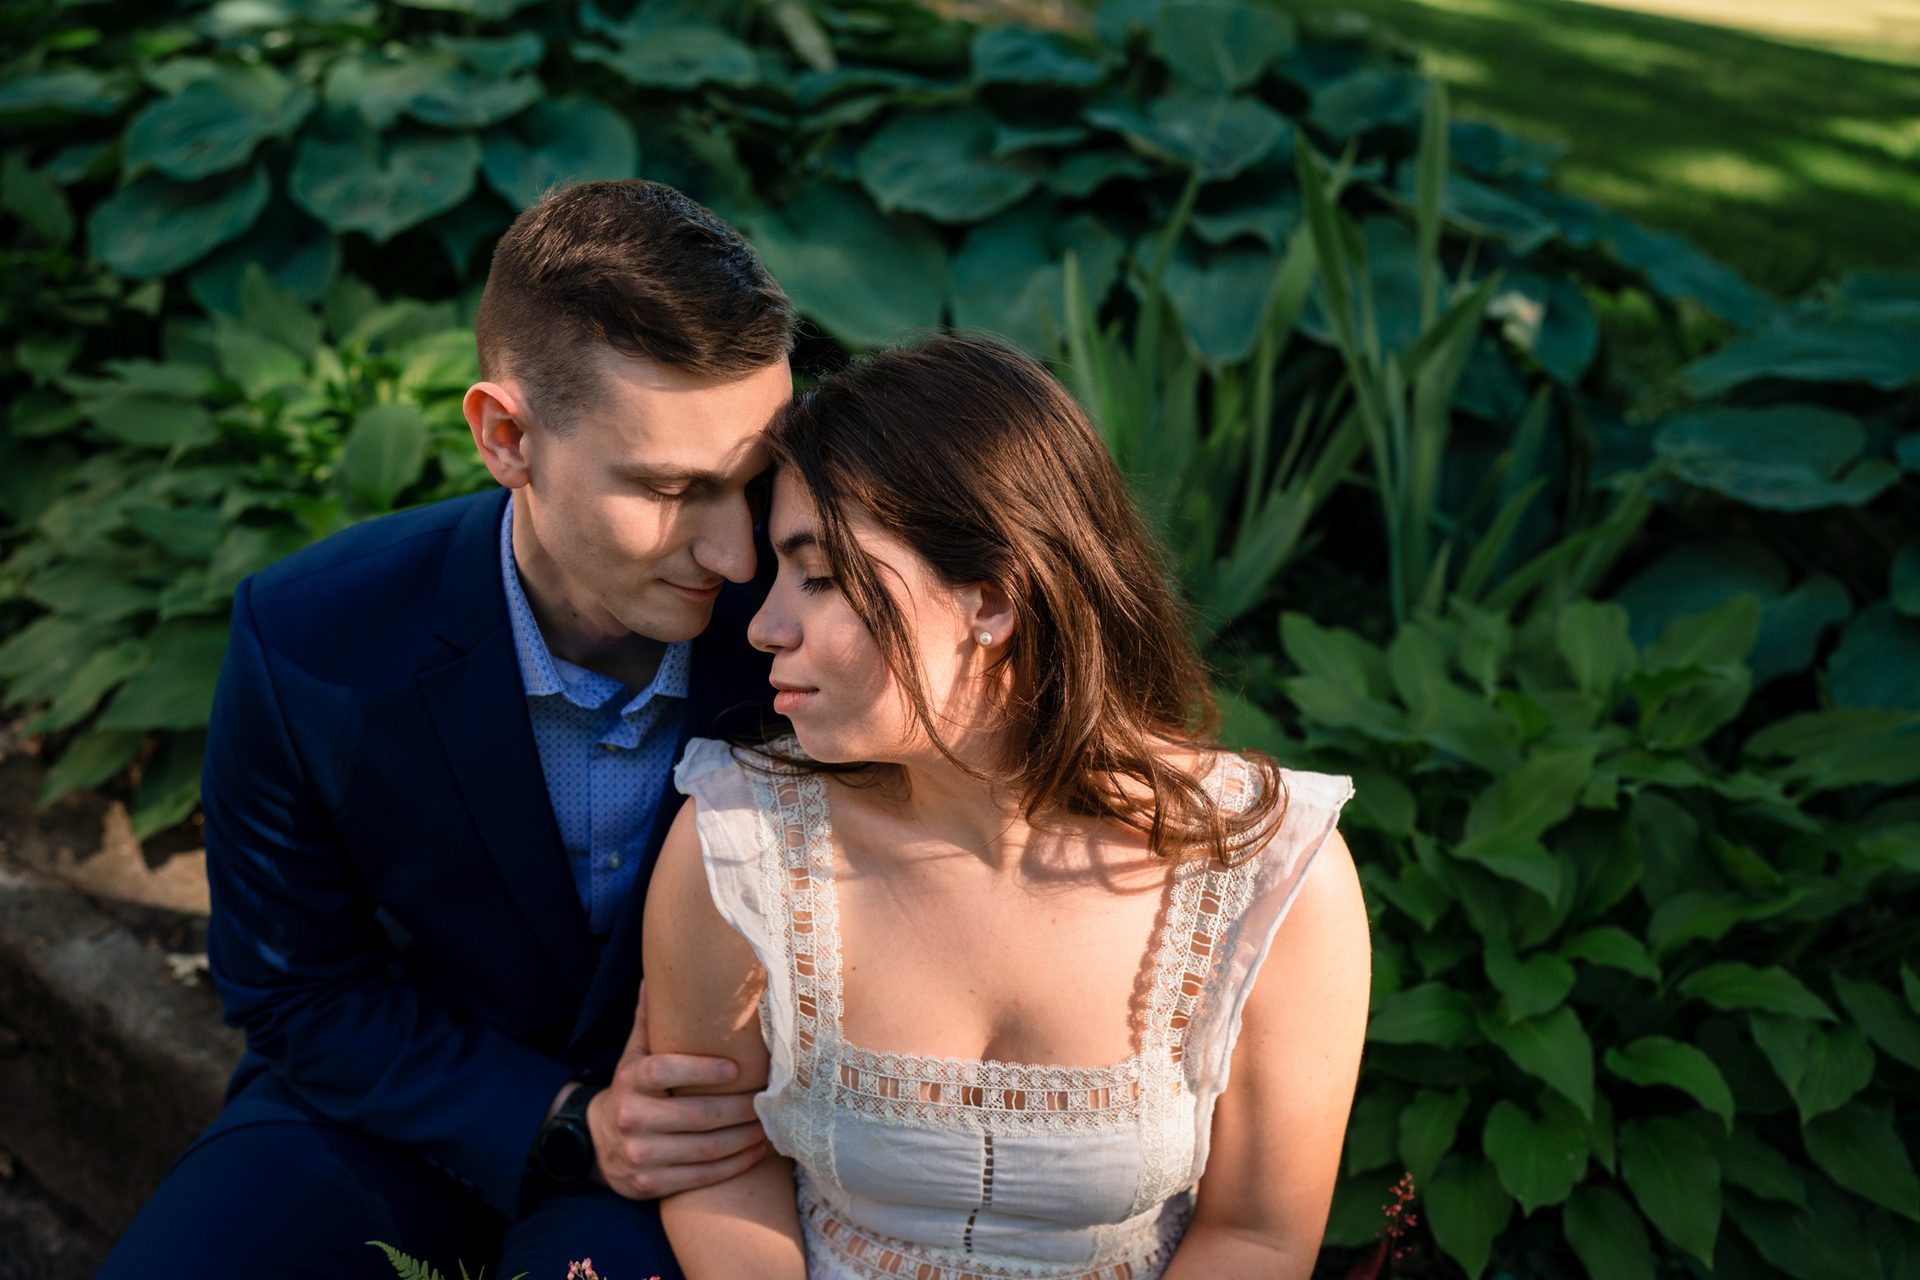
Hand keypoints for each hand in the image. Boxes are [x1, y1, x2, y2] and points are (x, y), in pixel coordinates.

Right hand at [587, 979, 769, 1199]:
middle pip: (695, 1115)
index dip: (700, 1069)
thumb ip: (649, 1020)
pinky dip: (734, 1166)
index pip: (664, 1071)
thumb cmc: (630, 1089)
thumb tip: (657, 974)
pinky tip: (756, 1152)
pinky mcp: (649, 1185)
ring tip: (769, 1126)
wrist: (597, 1143)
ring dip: (744, 1139)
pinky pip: (701, 1178)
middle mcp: (631, 1119)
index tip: (735, 1067)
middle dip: (739, 1109)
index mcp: (630, 1081)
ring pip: (704, 1150)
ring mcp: (640, 1155)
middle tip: (769, 1100)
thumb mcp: (633, 1055)